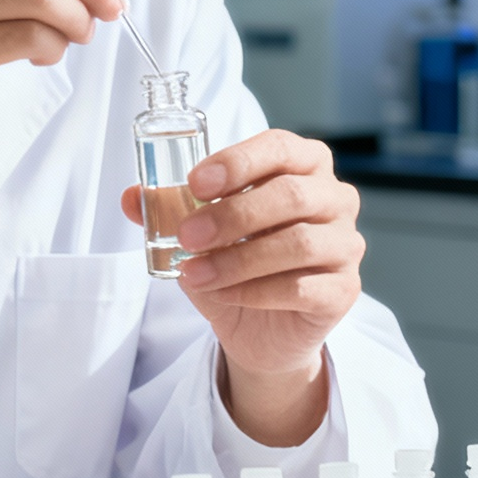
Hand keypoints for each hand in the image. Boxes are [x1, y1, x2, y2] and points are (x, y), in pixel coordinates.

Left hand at [119, 130, 361, 446]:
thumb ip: (168, 210)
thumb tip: (131, 197)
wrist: (260, 330)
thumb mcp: (197, 234)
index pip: (280, 147)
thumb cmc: (236, 265)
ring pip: (298, 243)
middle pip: (291, 195)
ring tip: (195, 274)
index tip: (195, 183)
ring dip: (238, 259)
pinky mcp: (344, 290)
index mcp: (304, 166)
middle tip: (188, 235)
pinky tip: (223, 295)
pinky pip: (302, 287)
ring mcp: (346, 244)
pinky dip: (255, 291)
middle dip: (232, 215)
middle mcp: (335, 198)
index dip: (238, 162)